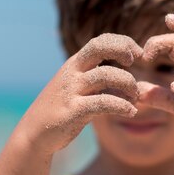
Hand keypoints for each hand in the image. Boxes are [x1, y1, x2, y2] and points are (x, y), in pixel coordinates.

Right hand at [17, 33, 142, 153]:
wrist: (35, 134)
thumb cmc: (63, 110)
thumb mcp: (80, 90)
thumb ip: (101, 83)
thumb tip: (133, 83)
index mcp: (75, 64)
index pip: (100, 41)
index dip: (122, 42)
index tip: (138, 53)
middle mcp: (73, 72)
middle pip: (99, 47)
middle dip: (122, 49)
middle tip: (136, 62)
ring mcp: (71, 90)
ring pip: (106, 75)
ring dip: (128, 83)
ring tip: (136, 96)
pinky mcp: (73, 111)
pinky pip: (103, 102)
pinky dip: (122, 105)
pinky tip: (131, 111)